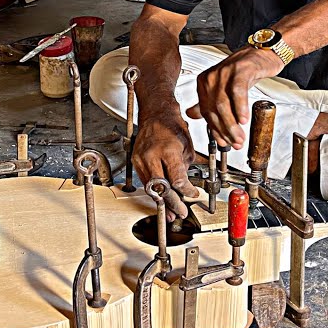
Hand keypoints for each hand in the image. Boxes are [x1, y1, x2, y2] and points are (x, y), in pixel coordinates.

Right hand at [132, 106, 200, 220]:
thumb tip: (185, 187)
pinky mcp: (135, 161)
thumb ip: (185, 168)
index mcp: (168, 150)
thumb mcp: (187, 147)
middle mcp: (151, 156)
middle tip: (180, 212)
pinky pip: (145, 181)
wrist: (155, 115)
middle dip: (172, 203)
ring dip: (161, 201)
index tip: (193, 195)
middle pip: (161, 187)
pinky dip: (154, 191)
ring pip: (151, 187)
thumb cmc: (171, 126)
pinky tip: (160, 198)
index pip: (177, 180)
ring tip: (169, 212)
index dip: (186, 192)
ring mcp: (141, 159)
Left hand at [188, 46, 282, 149]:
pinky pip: (237, 92)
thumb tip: (191, 115)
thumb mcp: (223, 88)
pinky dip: (240, 108)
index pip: (206, 112)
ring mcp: (224, 73)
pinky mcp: (240, 70)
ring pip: (223, 104)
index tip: (224, 142)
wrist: (261, 55)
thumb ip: (207, 102)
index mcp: (203, 83)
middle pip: (214, 110)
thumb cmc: (243, 72)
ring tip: (240, 137)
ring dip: (232, 124)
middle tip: (235, 143)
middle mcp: (211, 77)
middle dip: (224, 130)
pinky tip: (244, 120)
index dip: (215, 130)